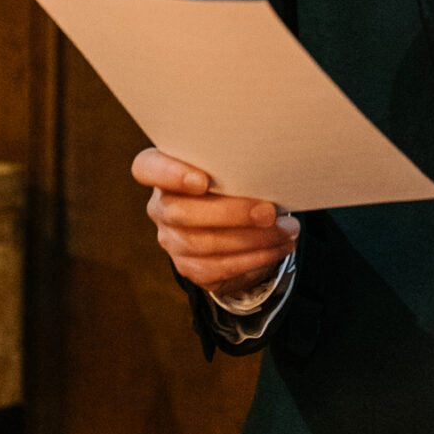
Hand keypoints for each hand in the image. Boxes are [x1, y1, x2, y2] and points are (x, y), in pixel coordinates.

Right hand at [133, 149, 298, 292]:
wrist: (235, 220)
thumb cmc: (234, 179)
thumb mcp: (231, 166)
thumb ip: (235, 165)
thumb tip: (270, 170)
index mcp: (162, 171)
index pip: (146, 168)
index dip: (169, 174)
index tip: (202, 180)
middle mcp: (160, 206)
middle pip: (181, 212)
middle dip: (231, 213)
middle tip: (269, 212)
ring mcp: (171, 239)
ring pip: (203, 244)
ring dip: (252, 239)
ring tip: (287, 231)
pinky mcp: (189, 266)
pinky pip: (218, 268)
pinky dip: (254, 258)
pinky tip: (278, 247)